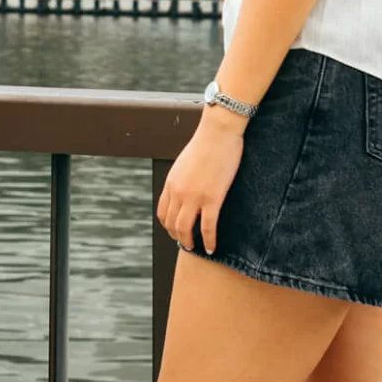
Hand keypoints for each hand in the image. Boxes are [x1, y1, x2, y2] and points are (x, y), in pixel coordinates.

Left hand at [155, 112, 245, 254]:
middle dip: (177, 237)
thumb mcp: (185, 162)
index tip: (176, 231)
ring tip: (195, 248)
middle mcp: (178, 192)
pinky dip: (209, 241)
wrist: (218, 132)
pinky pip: (207, 227)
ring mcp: (194, 197)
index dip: (168, 225)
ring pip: (185, 229)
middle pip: (172, 224)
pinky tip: (211, 247)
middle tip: (186, 243)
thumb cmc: (207, 143)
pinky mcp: (212, 198)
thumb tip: (186, 187)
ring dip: (189, 242)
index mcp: (171, 183)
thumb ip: (182, 178)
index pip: (163, 212)